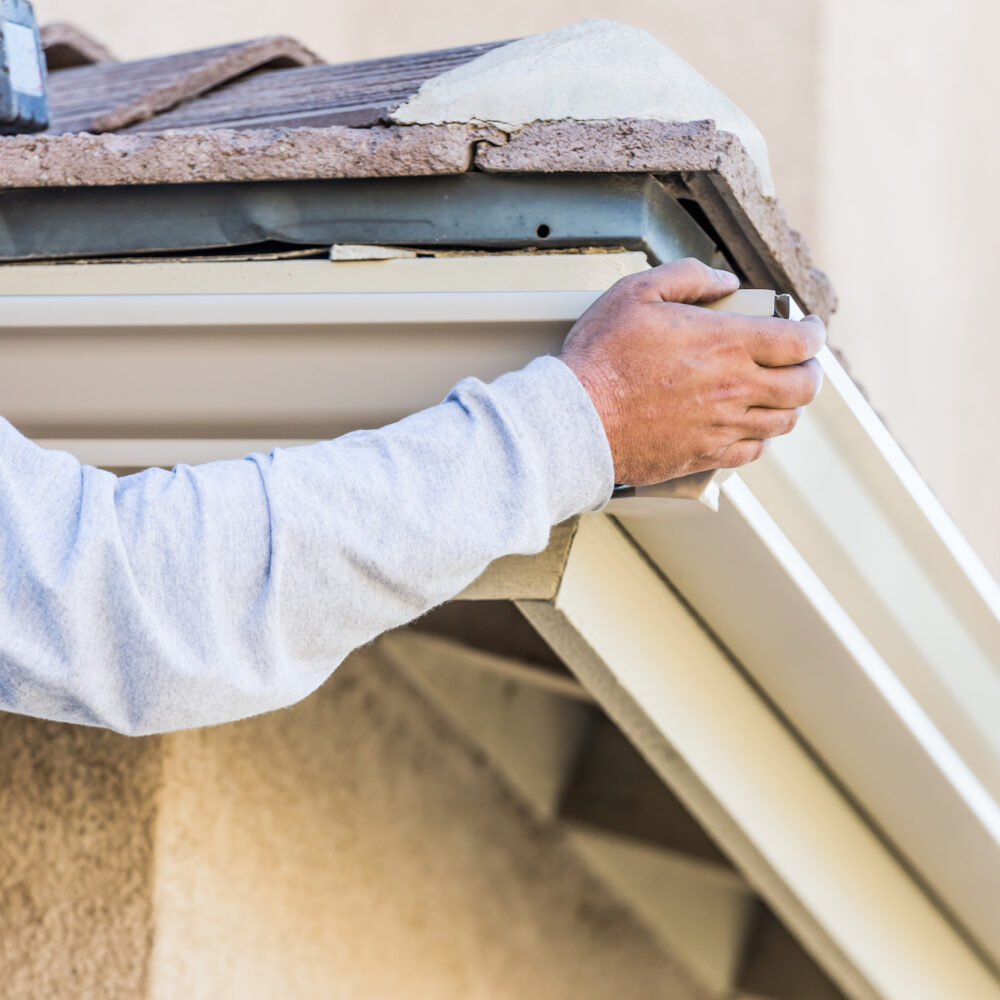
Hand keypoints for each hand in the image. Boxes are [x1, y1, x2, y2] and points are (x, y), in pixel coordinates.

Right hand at [559, 258, 826, 485]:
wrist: (576, 420)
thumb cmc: (601, 358)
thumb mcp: (636, 292)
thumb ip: (686, 277)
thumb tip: (723, 281)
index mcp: (726, 344)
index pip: (799, 342)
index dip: (813, 333)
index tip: (808, 328)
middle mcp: (734, 388)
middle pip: (804, 387)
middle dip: (811, 371)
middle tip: (801, 363)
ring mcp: (722, 426)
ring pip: (783, 421)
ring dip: (788, 405)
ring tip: (777, 393)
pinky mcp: (704, 455)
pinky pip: (752, 452)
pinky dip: (760, 438)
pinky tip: (748, 427)